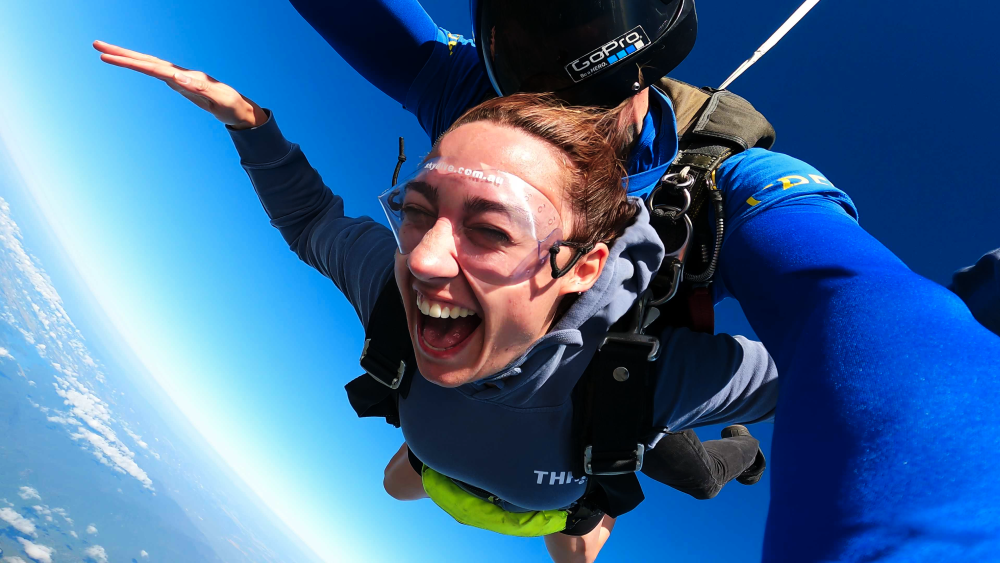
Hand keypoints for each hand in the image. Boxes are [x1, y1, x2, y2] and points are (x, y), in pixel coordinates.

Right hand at [94, 40, 267, 129]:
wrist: (238, 107)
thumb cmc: (230, 104)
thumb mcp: (216, 99)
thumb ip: (199, 88)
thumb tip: (177, 78)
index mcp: (185, 76)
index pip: (153, 67)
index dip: (131, 62)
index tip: (110, 57)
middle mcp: (179, 74)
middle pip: (146, 60)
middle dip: (121, 53)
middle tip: (96, 45)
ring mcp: (177, 78)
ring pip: (147, 64)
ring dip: (126, 58)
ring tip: (104, 52)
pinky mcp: (178, 83)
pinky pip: (153, 72)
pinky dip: (138, 66)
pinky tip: (127, 62)